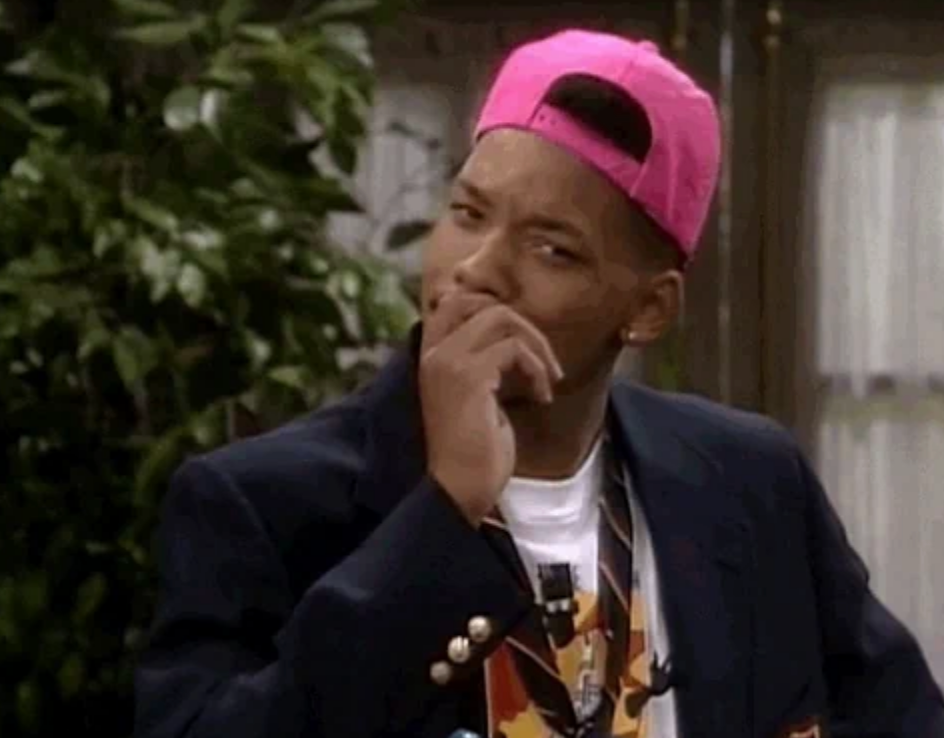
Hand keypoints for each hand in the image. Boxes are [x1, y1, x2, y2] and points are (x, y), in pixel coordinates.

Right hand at [419, 292, 563, 525]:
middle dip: (522, 323)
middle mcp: (434, 353)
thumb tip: (514, 342)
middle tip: (543, 358)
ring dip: (537, 346)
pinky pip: (514, 349)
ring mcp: (449, 362)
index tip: (523, 346)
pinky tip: (542, 397)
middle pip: (481, 302)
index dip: (495, 311)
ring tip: (549, 380)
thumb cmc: (474, 453)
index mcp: (431, 357)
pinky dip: (537, 369)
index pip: (456, 302)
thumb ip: (486, 366)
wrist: (459, 490)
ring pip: (502, 317)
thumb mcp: (479, 399)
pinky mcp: (469, 377)